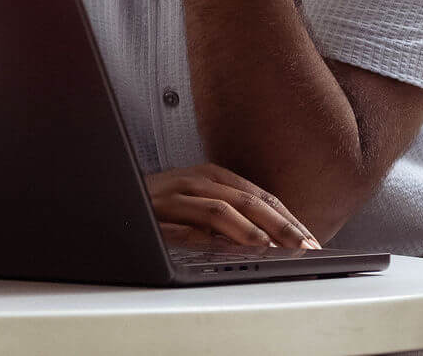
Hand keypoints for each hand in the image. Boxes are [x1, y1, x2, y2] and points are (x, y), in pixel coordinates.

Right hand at [145, 163, 320, 249]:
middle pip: (250, 200)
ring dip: (252, 229)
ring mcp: (179, 194)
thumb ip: (228, 217)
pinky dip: (216, 234)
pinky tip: (231, 246)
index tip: (311, 240)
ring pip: (224, 207)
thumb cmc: (158, 205)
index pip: (262, 197)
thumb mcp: (197, 205)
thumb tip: (267, 239)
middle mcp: (199, 180)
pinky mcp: (159, 212)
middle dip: (282, 225)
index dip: (289, 219)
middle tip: (305, 245)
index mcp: (214, 177)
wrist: (112, 196)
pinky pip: (191, 223)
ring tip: (274, 245)